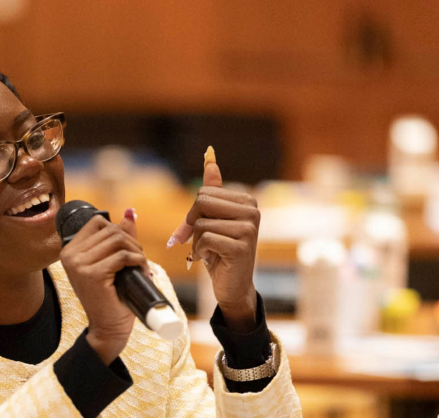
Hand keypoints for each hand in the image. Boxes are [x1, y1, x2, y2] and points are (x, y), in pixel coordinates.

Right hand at [59, 209, 147, 363]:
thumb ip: (118, 238)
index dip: (118, 230)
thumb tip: (130, 212)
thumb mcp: (111, 263)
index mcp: (70, 250)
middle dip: (131, 241)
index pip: (98, 222)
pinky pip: (122, 256)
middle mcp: (70, 255)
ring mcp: (79, 265)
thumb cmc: (111, 296)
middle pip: (110, 230)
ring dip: (136, 250)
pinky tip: (141, 270)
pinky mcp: (93, 275)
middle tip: (138, 259)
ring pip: (117, 240)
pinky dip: (137, 260)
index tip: (128, 248)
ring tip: (140, 265)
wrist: (107, 327)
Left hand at [170, 154, 259, 331]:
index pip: (203, 193)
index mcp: (246, 201)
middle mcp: (252, 211)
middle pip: (201, 202)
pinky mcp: (242, 247)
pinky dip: (200, 252)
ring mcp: (249, 229)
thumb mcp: (213, 220)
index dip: (193, 214)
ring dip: (197, 242)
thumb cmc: (220, 251)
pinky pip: (205, 240)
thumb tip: (210, 159)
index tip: (197, 229)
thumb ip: (212, 191)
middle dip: (192, 224)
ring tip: (212, 251)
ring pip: (201, 224)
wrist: (233, 286)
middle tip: (201, 241)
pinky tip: (212, 260)